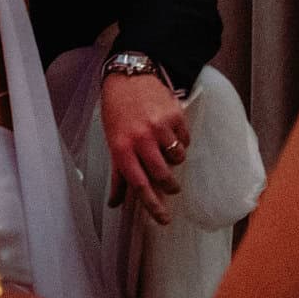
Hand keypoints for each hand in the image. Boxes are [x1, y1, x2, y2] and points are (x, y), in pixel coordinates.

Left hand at [101, 71, 190, 224]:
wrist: (129, 77)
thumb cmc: (117, 112)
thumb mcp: (112, 142)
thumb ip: (118, 174)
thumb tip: (115, 203)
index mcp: (121, 149)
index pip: (139, 186)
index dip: (153, 206)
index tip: (164, 220)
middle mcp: (141, 139)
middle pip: (164, 176)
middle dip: (170, 185)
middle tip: (170, 184)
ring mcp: (160, 127)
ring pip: (178, 158)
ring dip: (174, 159)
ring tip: (164, 147)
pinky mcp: (175, 116)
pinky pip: (186, 140)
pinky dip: (181, 141)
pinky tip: (169, 131)